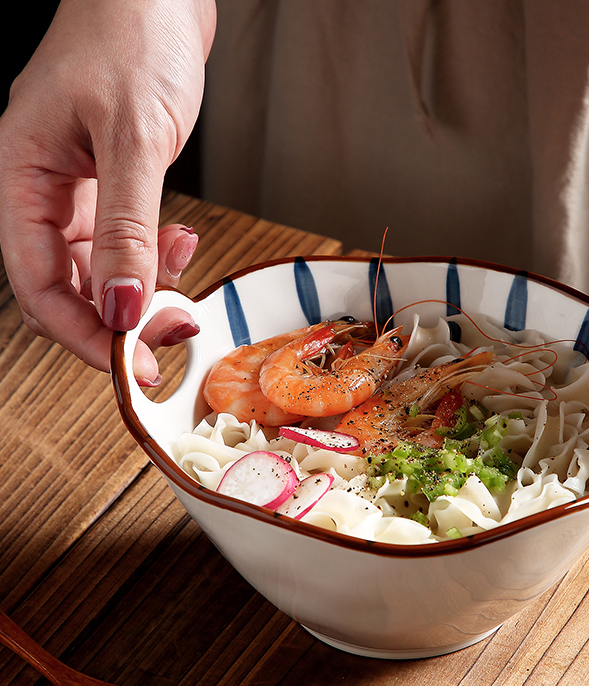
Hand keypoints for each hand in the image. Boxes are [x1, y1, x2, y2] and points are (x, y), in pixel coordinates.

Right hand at [0, 0, 215, 382]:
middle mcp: (45, 186)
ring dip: (145, 289)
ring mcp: (80, 185)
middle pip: (69, 284)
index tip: (130, 365)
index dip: (82, 333)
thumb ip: (127, 226)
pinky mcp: (116, 180)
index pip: (38, 281)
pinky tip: (183, 245)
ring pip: (102, 268)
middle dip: (119, 321)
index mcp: (23, 173)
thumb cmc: (135, 37)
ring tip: (185, 289)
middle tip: (170, 339)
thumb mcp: (132, 138)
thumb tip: (122, 307)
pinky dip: (157, 255)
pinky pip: (129, 240)